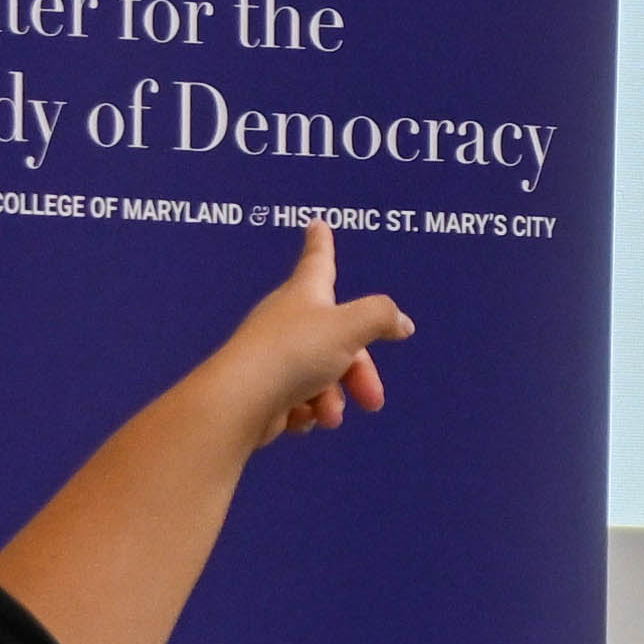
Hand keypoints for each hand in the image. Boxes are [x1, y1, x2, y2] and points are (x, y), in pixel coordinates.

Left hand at [213, 221, 413, 447]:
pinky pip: (298, 399)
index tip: (317, 224)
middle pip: (336, 337)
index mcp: (305, 294)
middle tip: (372, 399)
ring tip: (329, 416)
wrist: (241, 401)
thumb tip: (402, 323)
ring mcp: (273, 356)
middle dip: (358, 370)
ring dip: (332, 398)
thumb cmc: (295, 352)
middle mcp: (287, 320)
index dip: (322, 243)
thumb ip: (381, 318)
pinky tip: (302, 420)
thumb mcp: (350, 327)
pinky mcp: (263, 391)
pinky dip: (306, 411)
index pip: (318, 261)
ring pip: (320, 375)